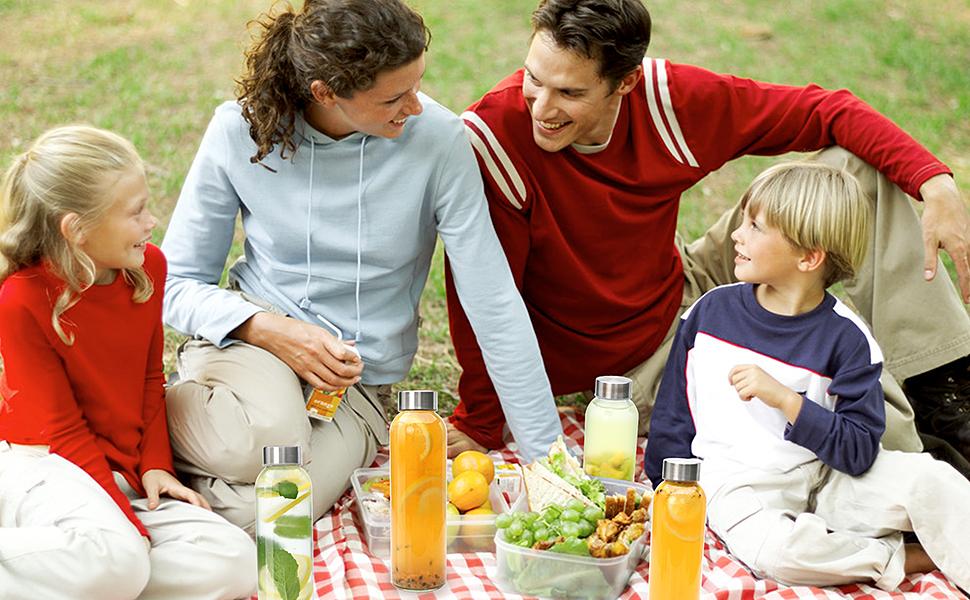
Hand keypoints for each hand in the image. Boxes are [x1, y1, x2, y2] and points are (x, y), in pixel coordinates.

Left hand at [141, 469, 210, 510]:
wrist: (154, 471)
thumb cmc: (154, 478)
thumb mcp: (151, 487)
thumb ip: (153, 497)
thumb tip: (153, 507)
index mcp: (177, 488)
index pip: (189, 494)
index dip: (195, 501)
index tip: (198, 508)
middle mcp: (182, 490)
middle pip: (198, 496)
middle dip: (205, 505)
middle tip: (210, 515)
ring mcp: (182, 493)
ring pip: (197, 498)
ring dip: (204, 505)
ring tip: (208, 515)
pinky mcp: (180, 495)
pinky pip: (192, 500)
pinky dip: (198, 505)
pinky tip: (199, 511)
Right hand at [232, 312, 362, 389]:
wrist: (272, 333)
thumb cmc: (293, 329)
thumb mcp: (318, 329)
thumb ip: (335, 340)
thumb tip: (350, 345)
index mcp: (320, 339)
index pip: (343, 353)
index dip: (354, 358)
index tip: (358, 358)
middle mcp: (315, 352)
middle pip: (341, 369)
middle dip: (354, 372)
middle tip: (359, 370)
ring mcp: (308, 364)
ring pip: (333, 380)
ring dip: (347, 382)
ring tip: (353, 380)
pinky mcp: (302, 372)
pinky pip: (320, 384)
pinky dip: (332, 387)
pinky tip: (338, 385)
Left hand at [728, 364, 801, 422]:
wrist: (783, 396)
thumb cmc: (771, 388)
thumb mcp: (758, 377)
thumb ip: (747, 375)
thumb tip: (732, 379)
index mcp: (753, 367)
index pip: (735, 368)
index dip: (730, 376)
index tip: (731, 383)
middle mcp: (753, 371)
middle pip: (734, 379)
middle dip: (738, 388)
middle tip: (748, 391)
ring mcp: (754, 378)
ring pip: (737, 388)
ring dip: (742, 394)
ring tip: (752, 394)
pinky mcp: (755, 387)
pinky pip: (741, 394)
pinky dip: (744, 398)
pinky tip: (752, 398)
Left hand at [920, 174, 969, 301]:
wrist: (944, 199)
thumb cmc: (934, 219)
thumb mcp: (928, 240)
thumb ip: (930, 260)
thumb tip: (929, 279)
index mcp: (958, 249)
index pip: (965, 274)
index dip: (966, 288)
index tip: (967, 300)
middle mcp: (968, 245)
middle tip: (969, 298)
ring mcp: (969, 239)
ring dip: (969, 272)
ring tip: (968, 284)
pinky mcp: (967, 234)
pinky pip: (969, 250)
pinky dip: (968, 260)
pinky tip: (966, 263)